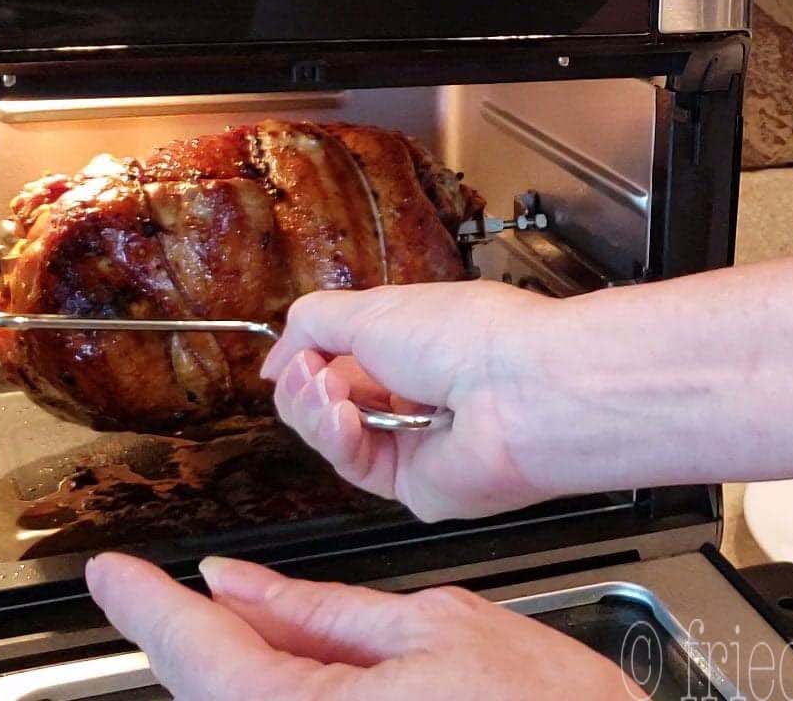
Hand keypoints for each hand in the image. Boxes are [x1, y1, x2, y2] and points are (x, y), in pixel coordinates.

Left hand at [86, 552, 640, 700]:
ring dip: (238, 667)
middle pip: (212, 691)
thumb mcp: (436, 623)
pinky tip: (296, 662)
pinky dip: (276, 690)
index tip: (111, 573)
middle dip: (195, 635)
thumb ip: (323, 610)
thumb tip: (243, 585)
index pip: (198, 653)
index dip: (145, 604)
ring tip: (257, 620)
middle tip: (181, 586)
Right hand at [260, 280, 568, 521]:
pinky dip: (339, 438)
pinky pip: (354, 465)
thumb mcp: (372, 306)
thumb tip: (275, 355)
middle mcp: (412, 390)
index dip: (308, 354)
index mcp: (411, 340)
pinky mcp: (412, 485)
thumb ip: (313, 322)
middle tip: (311, 370)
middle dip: (306, 382)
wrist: (517, 391)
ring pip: (332, 434)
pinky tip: (344, 416)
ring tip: (326, 388)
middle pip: (328, 398)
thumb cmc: (461, 335)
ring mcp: (412, 441)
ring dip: (316, 408)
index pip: (340, 354)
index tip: (291, 353)